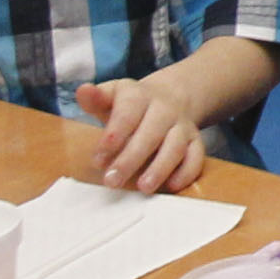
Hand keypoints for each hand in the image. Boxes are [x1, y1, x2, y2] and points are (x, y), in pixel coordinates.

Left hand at [74, 75, 205, 192]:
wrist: (170, 97)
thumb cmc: (130, 105)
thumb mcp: (111, 97)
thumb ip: (95, 99)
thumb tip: (82, 91)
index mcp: (139, 96)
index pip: (128, 113)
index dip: (113, 136)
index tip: (98, 160)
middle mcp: (165, 108)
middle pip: (150, 133)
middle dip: (131, 159)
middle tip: (112, 181)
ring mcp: (182, 125)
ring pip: (175, 146)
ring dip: (160, 168)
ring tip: (143, 187)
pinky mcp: (195, 141)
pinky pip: (197, 156)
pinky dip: (187, 172)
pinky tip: (172, 186)